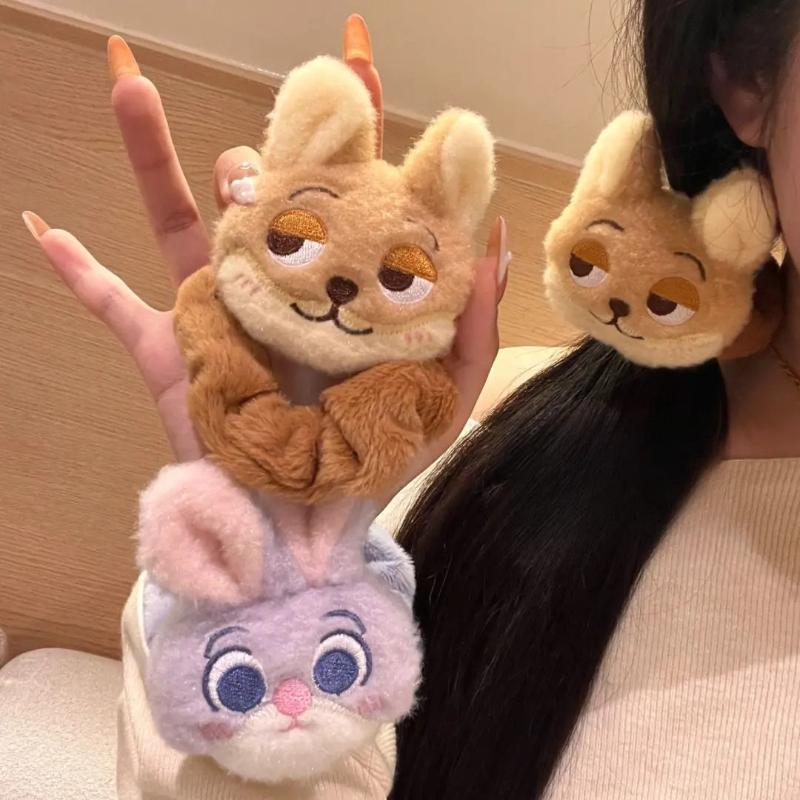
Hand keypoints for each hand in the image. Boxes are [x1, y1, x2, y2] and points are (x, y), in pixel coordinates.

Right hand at [22, 21, 507, 483]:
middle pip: (257, 198)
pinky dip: (78, 271)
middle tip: (275, 133)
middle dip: (262, 154)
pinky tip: (42, 226)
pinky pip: (113, 308)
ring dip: (155, 161)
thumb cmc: (375, 458)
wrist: (311, 523)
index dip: (349, 138)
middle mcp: (274, 288)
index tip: (359, 70)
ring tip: (133, 93)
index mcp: (334, 289)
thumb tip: (492, 238)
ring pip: (179, 225)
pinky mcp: (171, 356)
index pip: (340, 199)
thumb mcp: (442, 396)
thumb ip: (472, 325)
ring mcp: (217, 314)